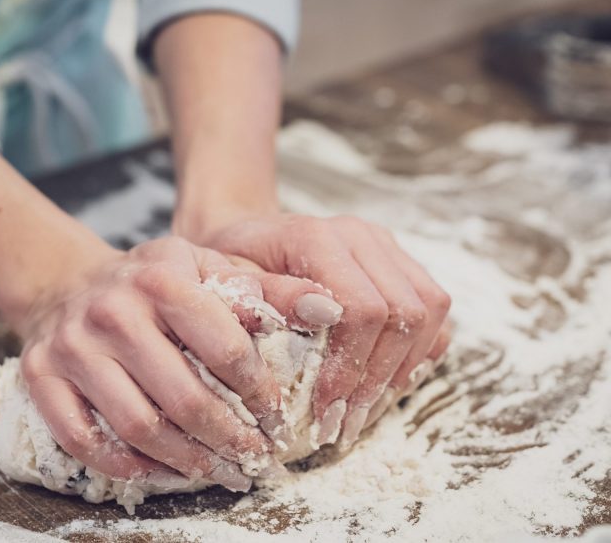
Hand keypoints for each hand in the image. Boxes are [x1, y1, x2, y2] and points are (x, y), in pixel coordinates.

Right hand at [17, 236, 336, 488]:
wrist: (69, 283)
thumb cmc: (153, 283)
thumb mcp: (209, 269)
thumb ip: (270, 289)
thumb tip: (331, 309)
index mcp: (161, 277)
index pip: (225, 348)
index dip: (260, 394)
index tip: (279, 419)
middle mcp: (112, 310)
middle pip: (183, 398)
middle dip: (229, 440)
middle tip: (255, 460)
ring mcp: (73, 346)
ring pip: (137, 426)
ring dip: (186, 461)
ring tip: (218, 472)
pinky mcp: (42, 376)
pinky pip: (85, 440)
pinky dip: (127, 466)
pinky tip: (160, 471)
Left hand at [181, 214, 451, 449]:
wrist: (243, 238)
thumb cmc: (228, 268)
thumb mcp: (227, 284)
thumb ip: (270, 296)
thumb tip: (321, 314)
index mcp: (316, 237)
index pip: (362, 308)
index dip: (350, 368)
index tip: (325, 412)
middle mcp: (359, 235)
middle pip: (403, 313)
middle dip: (377, 380)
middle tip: (345, 425)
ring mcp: (385, 246)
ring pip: (429, 310)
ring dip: (403, 371)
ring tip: (364, 413)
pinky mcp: (399, 262)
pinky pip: (433, 310)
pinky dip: (418, 352)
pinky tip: (384, 386)